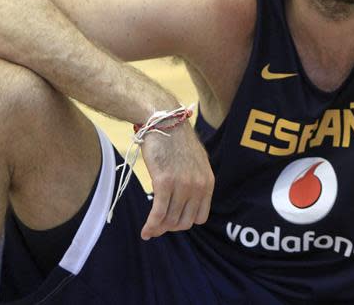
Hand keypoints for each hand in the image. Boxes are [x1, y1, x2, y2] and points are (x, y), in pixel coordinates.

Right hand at [139, 122, 214, 238]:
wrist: (164, 121)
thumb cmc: (176, 140)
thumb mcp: (195, 162)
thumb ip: (195, 181)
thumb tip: (185, 202)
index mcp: (208, 182)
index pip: (200, 217)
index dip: (185, 222)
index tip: (173, 220)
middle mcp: (198, 186)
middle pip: (185, 222)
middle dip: (170, 227)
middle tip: (158, 226)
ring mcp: (182, 185)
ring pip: (170, 220)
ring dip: (159, 228)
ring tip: (149, 230)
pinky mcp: (164, 182)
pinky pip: (158, 213)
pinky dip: (151, 226)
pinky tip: (145, 231)